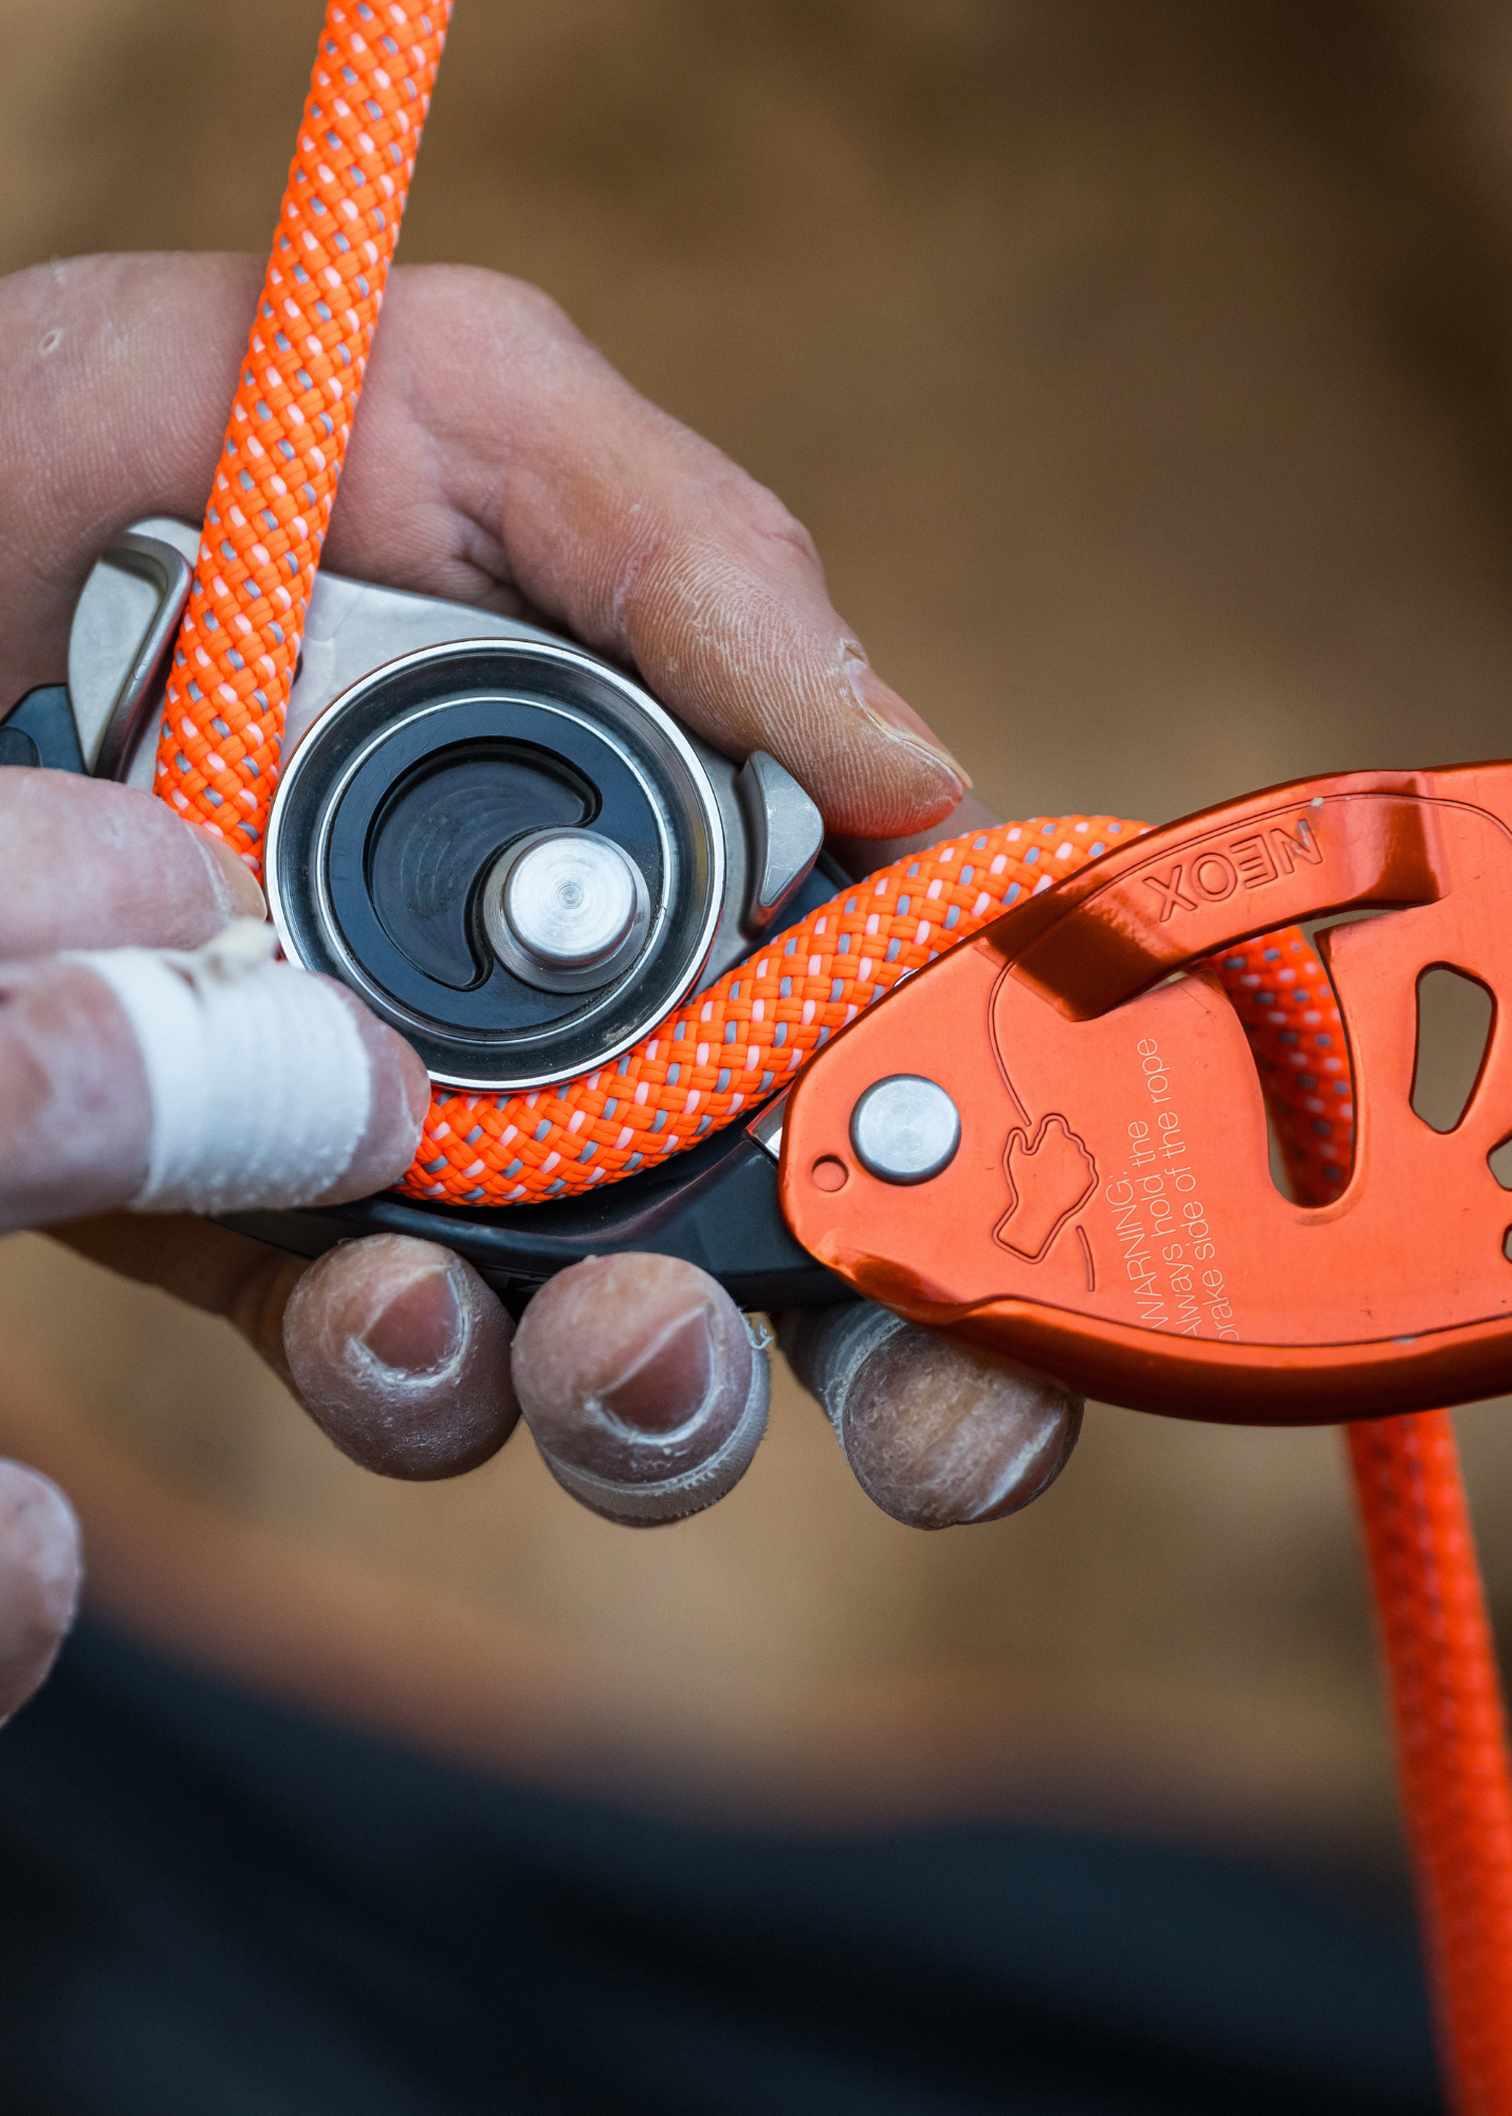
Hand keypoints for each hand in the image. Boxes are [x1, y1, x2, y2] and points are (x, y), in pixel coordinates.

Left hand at [1, 251, 1081, 1565]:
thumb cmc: (198, 449)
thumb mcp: (476, 420)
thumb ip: (705, 571)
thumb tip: (926, 781)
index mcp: (709, 862)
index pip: (919, 1049)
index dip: (1013, 1177)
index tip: (1045, 1261)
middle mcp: (605, 1034)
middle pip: (815, 1271)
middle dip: (897, 1378)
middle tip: (909, 1403)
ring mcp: (439, 1152)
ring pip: (607, 1366)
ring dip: (650, 1400)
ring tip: (614, 1339)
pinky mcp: (265, 1222)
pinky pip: (381, 1366)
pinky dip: (413, 1375)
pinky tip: (378, 1298)